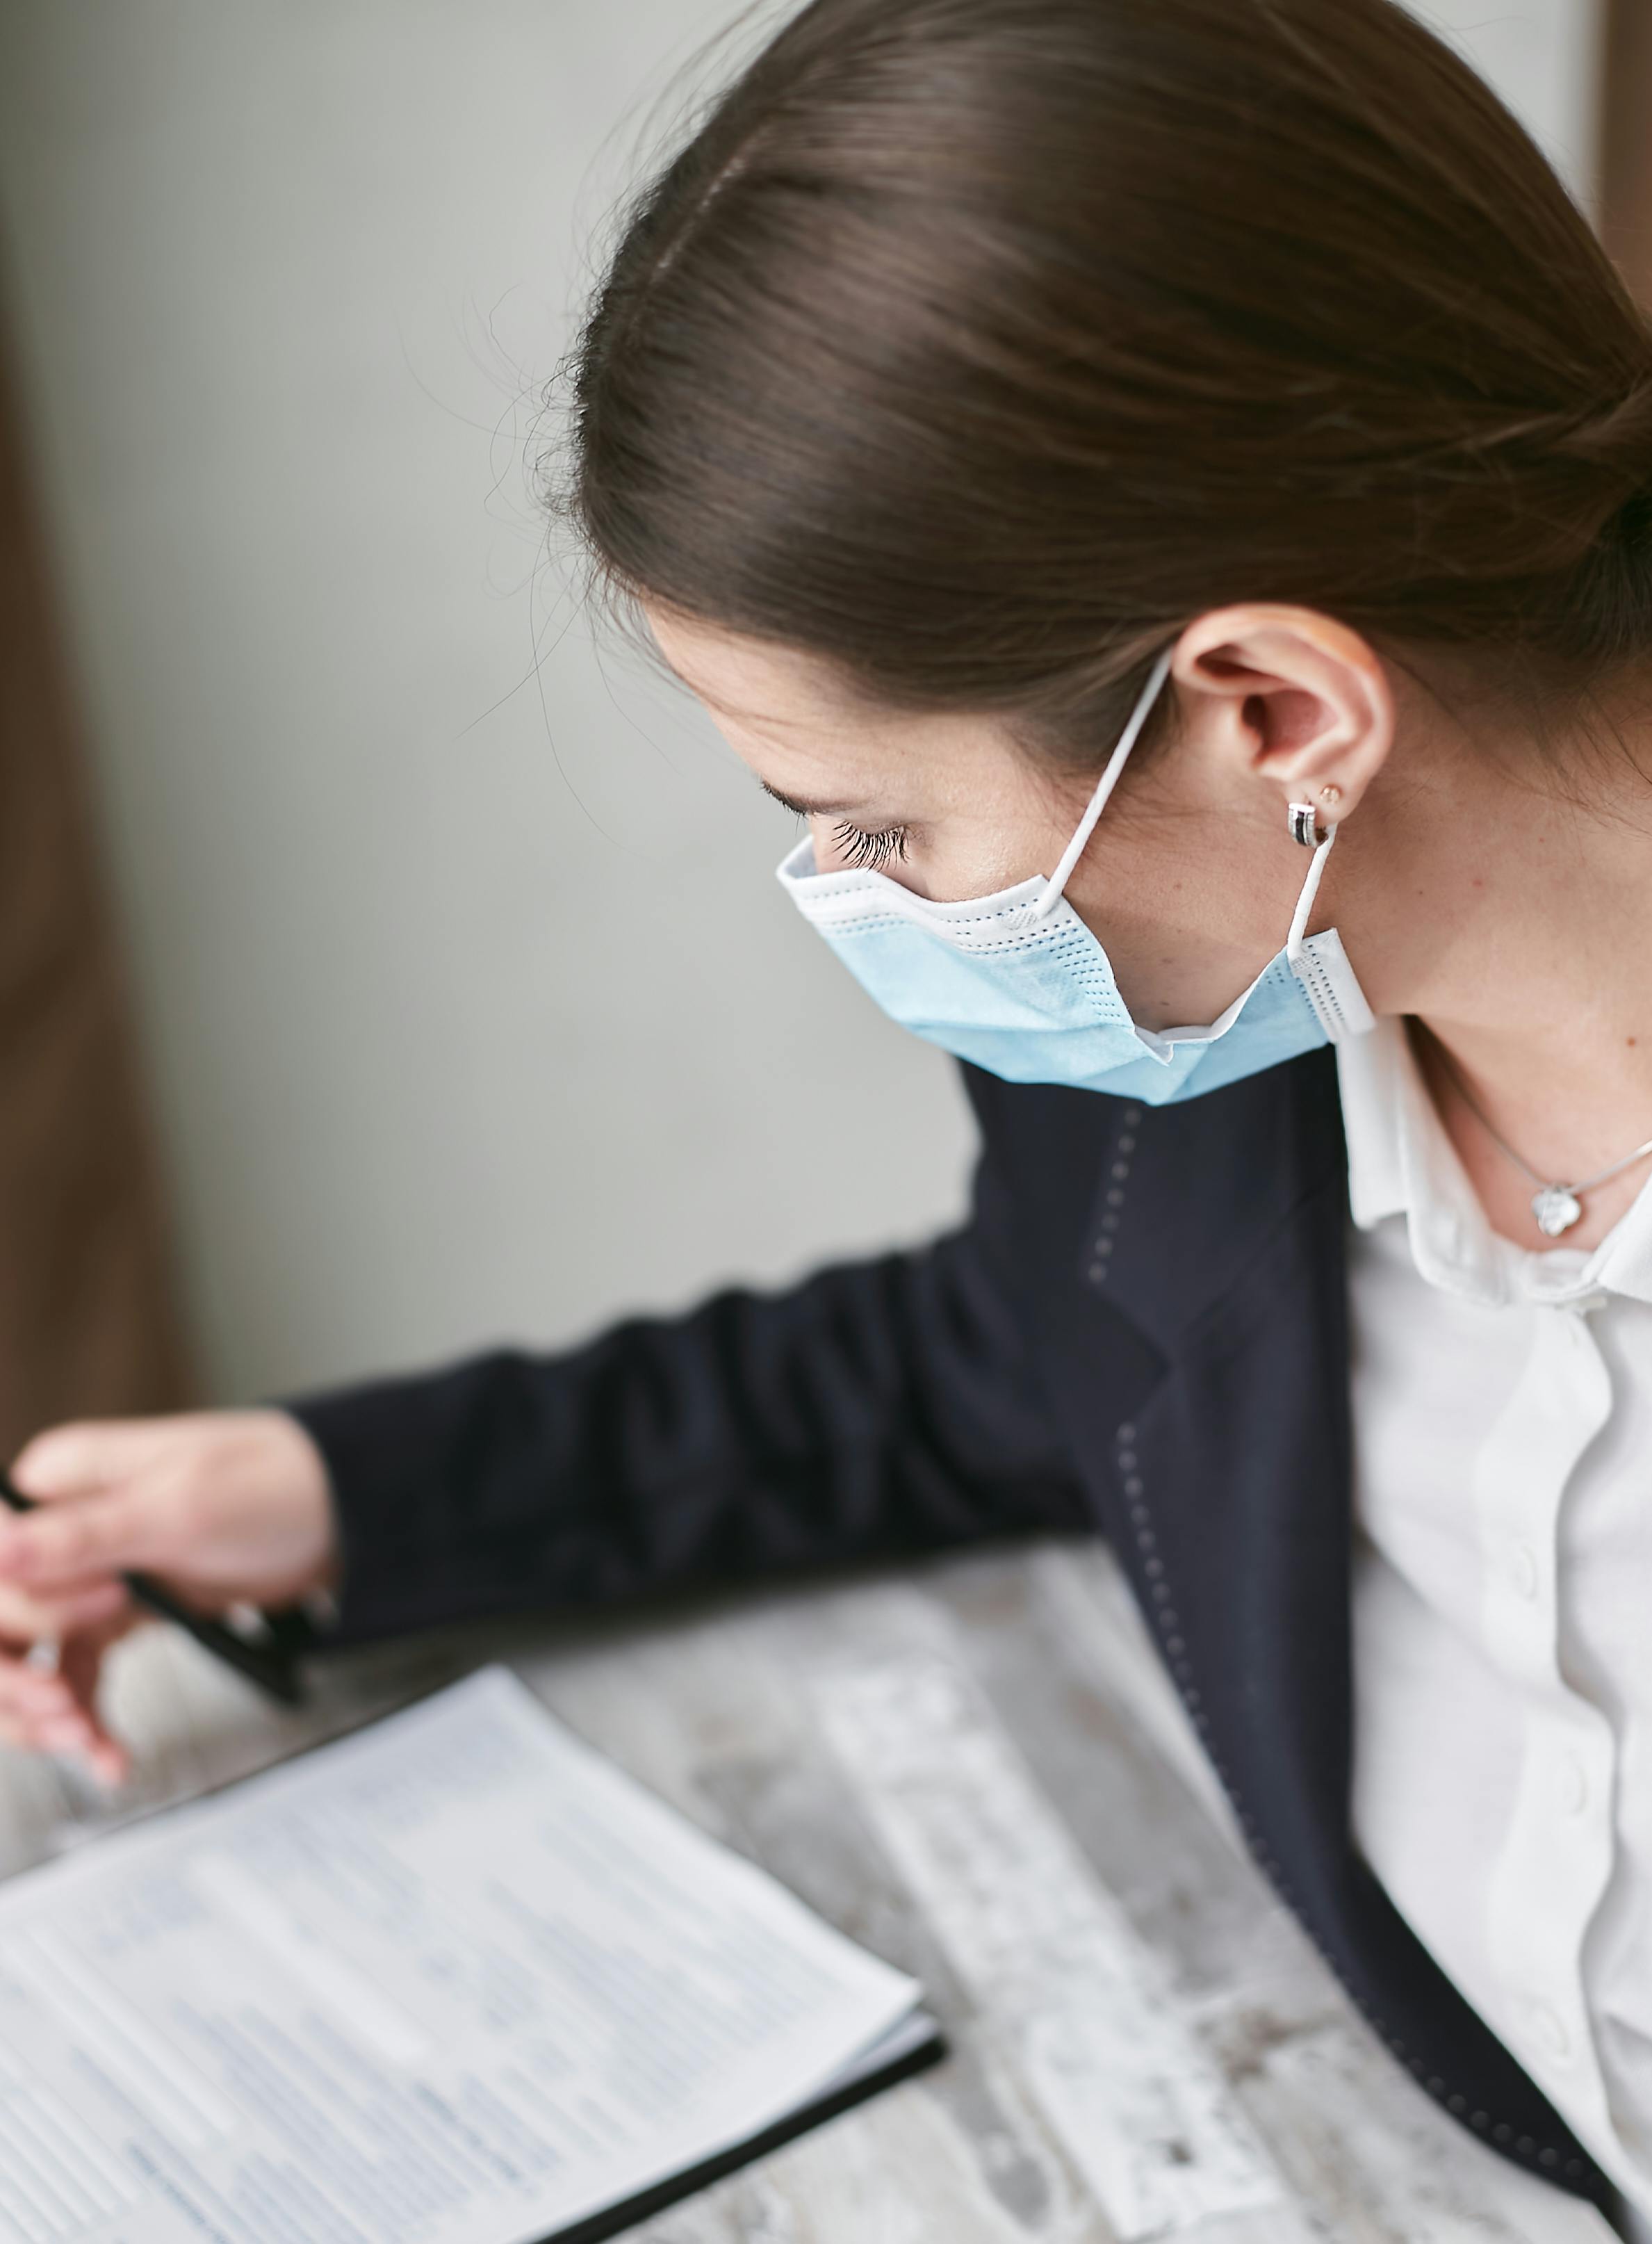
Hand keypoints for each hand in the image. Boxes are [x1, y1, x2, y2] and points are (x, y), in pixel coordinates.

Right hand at [0, 1410, 337, 1781]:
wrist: (338, 1512)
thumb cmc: (269, 1482)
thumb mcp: (178, 1507)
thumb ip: (88, 1535)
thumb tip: (1, 1548)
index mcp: (57, 1481)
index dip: (14, 1612)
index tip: (66, 1636)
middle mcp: (60, 1528)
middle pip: (1, 1620)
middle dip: (17, 1677)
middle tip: (59, 1713)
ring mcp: (87, 1575)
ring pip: (29, 1657)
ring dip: (46, 1711)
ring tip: (84, 1742)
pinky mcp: (118, 1613)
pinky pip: (77, 1673)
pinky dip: (86, 1717)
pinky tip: (105, 1753)